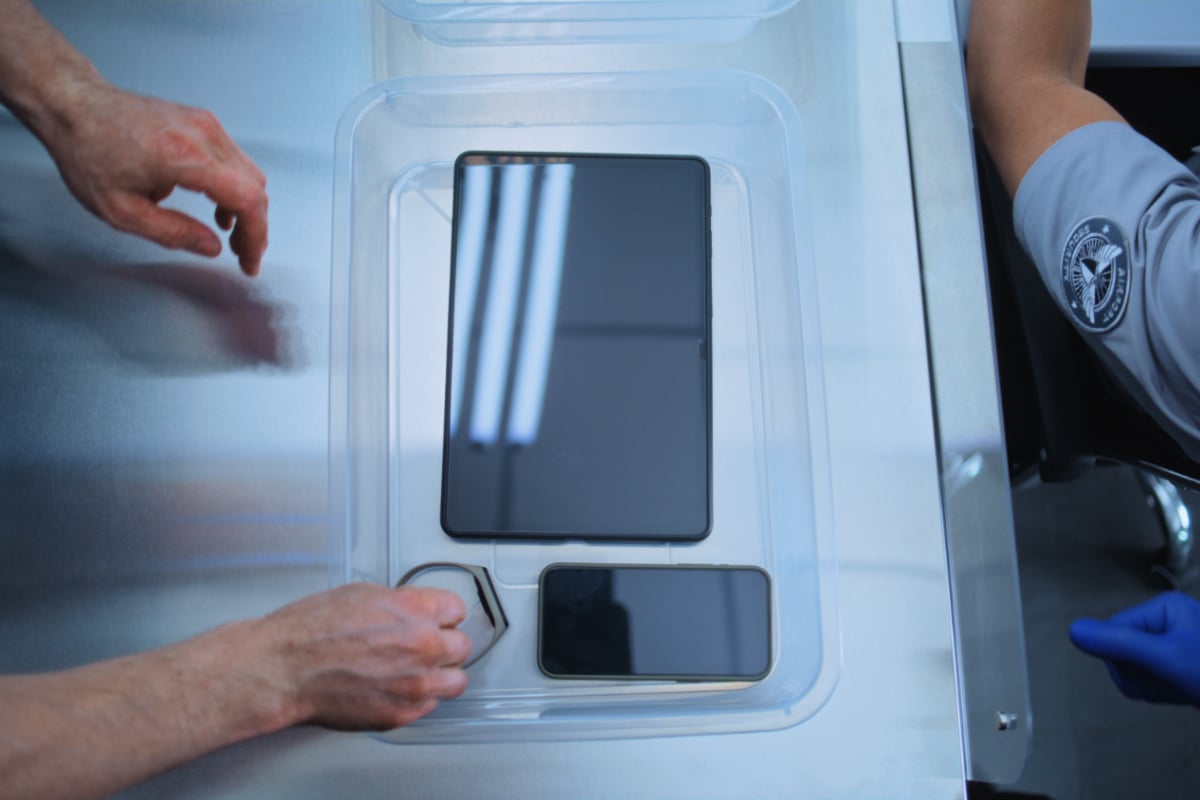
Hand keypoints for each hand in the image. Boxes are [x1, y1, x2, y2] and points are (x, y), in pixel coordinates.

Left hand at [40, 78, 268, 275]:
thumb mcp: (121, 210)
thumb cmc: (87, 150)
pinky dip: (233, 187)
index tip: (250, 260)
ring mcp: (205, 124)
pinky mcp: (201, 122)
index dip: (256, 236)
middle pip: (254, 188)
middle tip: (241, 253)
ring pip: (248, 174)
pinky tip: (217, 205)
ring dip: (244, 207)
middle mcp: (202, 135)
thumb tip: (211, 247)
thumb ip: (173, 233)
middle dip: (254, 226)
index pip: (247, 200)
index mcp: (185, 158)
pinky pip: (234, 160)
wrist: (72, 105)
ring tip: (229, 232)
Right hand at [258, 583, 472, 730]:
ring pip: (457, 681)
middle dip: (445, 645)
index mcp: (414, 609)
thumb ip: (400, 603)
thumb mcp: (362, 594)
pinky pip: (430, 706)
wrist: (284, 669)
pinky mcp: (402, 713)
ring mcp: (415, 683)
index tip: (438, 620)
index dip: (443, 615)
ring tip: (420, 673)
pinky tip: (397, 690)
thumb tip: (414, 609)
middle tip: (426, 647)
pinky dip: (418, 699)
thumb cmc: (310, 630)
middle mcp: (422, 645)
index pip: (457, 609)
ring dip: (441, 676)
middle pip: (462, 646)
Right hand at [1069, 591, 1199, 705]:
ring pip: (1133, 668)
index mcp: (1163, 608)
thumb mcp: (1168, 659)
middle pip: (1122, 650)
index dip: (1125, 660)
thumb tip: (1072, 630)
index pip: (1113, 632)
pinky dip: (1160, 691)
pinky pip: (1148, 677)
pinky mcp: (1177, 663)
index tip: (1158, 673)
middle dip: (1140, 676)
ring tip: (1180, 691)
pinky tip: (1181, 694)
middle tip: (1172, 684)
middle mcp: (1165, 620)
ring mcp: (1172, 642)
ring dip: (1150, 687)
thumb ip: (1120, 643)